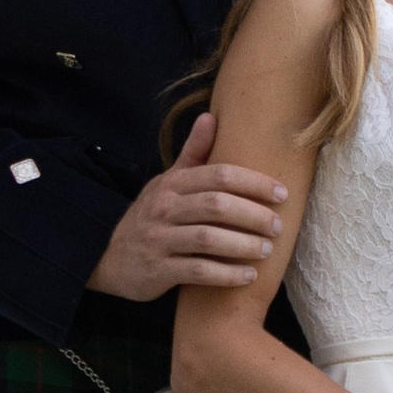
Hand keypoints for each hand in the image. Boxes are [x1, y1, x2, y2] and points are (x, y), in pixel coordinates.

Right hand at [88, 114, 288, 298]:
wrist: (110, 259)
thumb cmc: (152, 217)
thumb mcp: (168, 182)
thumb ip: (193, 153)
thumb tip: (210, 117)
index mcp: (172, 183)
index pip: (218, 175)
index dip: (253, 182)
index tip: (281, 193)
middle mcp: (164, 208)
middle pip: (216, 205)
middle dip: (253, 214)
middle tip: (278, 226)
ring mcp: (159, 239)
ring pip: (208, 239)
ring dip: (243, 245)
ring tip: (267, 250)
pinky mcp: (158, 270)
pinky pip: (198, 271)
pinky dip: (227, 274)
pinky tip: (249, 276)